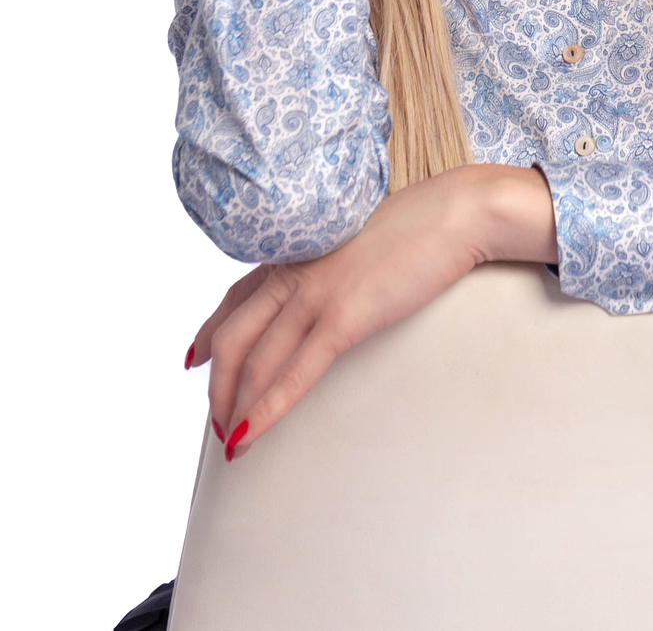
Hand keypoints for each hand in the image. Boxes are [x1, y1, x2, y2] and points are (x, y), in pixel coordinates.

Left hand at [185, 164, 557, 461]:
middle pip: (233, 335)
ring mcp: (315, 293)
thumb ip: (338, 262)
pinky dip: (266, 409)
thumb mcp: (363, 239)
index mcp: (298, 249)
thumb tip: (338, 284)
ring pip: (253, 360)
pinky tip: (250, 435)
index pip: (235, 295)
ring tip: (231, 439)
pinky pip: (293, 373)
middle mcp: (294, 269)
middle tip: (216, 419)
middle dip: (218, 383)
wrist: (457, 211)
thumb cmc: (422, 223)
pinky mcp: (343, 317)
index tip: (195, 358)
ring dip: (235, 405)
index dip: (210, 331)